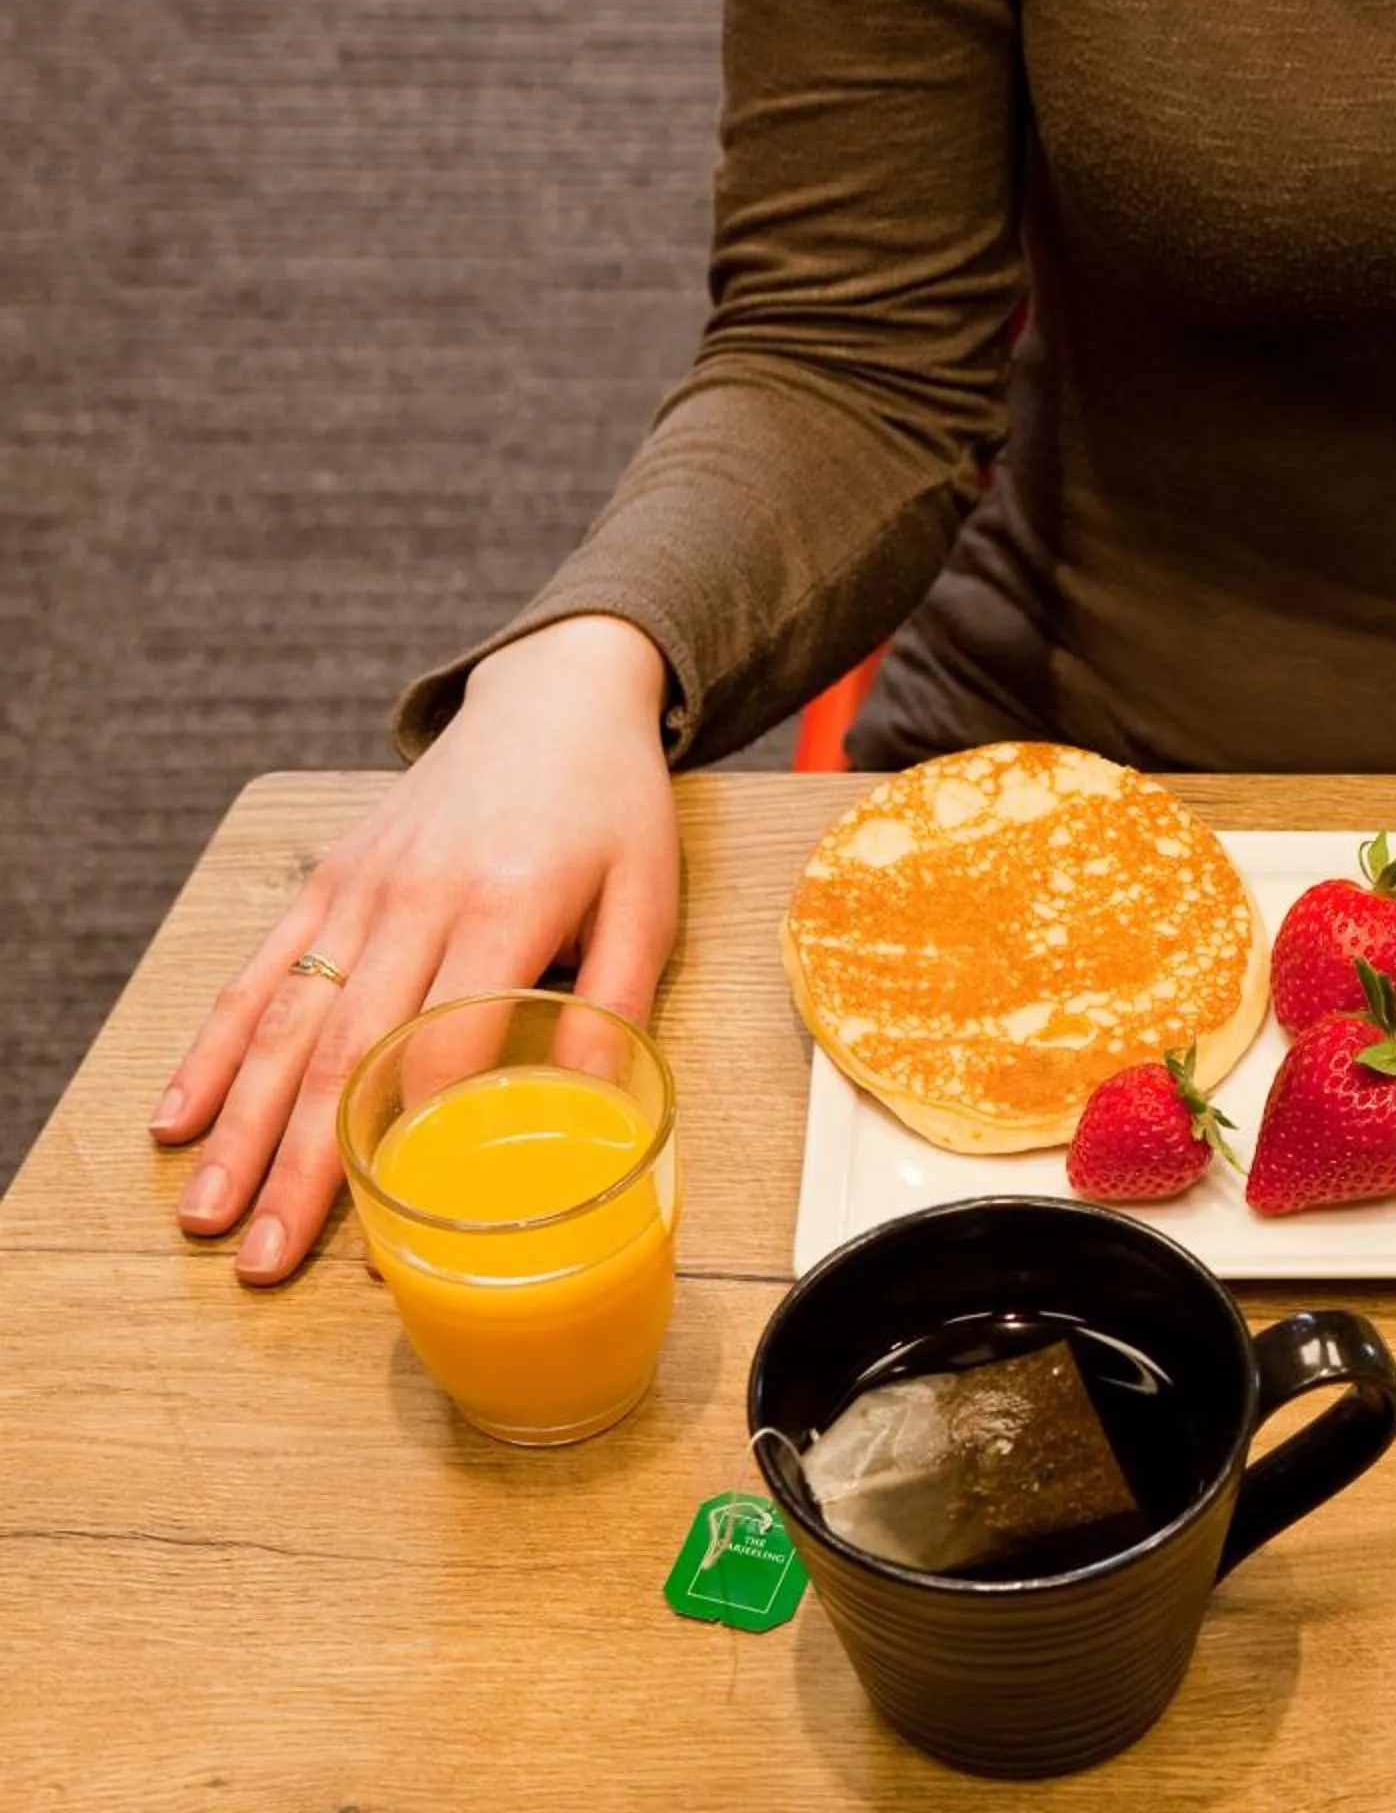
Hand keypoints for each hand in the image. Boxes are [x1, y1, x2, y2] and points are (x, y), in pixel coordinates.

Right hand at [151, 616, 680, 1283]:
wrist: (556, 697)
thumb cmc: (612, 808)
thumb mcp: (649, 899)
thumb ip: (615, 1003)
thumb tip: (591, 1115)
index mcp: (505, 908)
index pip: (443, 1052)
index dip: (416, 1153)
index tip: (400, 1238)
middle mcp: (416, 900)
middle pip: (343, 1055)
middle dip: (300, 1169)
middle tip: (265, 1263)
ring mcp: (359, 890)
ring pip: (284, 1023)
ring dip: (241, 1128)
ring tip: (206, 1216)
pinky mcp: (327, 880)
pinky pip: (257, 972)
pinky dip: (214, 1048)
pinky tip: (181, 1116)